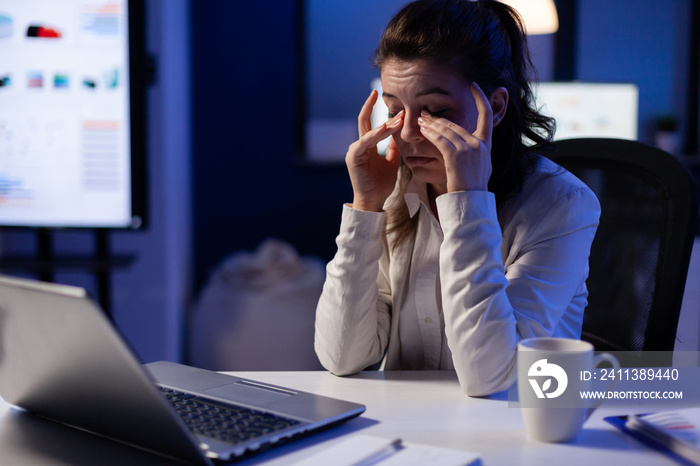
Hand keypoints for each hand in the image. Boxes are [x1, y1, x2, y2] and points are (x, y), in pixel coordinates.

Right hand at [346, 90, 403, 211]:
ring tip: (397, 116)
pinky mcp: (354, 157)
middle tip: (378, 91)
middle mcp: (359, 145)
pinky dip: (374, 135)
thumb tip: (398, 135)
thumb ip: (393, 148)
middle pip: (364, 120)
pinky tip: (384, 128)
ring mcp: (355, 150)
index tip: (396, 104)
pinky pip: (365, 142)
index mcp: (367, 145)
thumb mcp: (391, 161)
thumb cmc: (381, 184)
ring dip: (383, 123)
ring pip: (368, 131)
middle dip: (370, 105)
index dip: (383, 113)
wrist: (373, 201)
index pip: (372, 124)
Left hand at [417, 82, 493, 192]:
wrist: (472, 202)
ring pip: (446, 131)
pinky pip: (441, 140)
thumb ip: (478, 151)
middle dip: (438, 118)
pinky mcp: (456, 157)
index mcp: (487, 145)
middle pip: (456, 124)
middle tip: (425, 113)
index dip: (482, 98)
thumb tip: (474, 143)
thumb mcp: (481, 166)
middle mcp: (479, 144)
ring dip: (430, 124)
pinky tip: (422, 130)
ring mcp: (469, 150)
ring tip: (419, 120)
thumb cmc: (473, 187)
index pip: (488, 115)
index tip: (475, 85)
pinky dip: (430, 134)